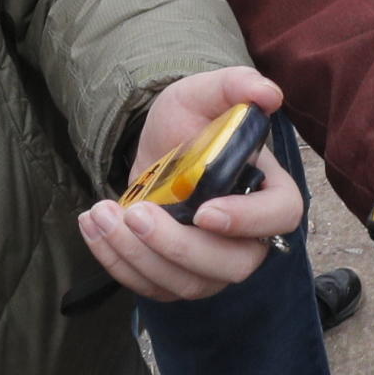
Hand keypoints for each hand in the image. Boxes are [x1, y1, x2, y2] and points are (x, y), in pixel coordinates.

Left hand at [78, 68, 300, 302]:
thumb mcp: (202, 94)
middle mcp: (249, 238)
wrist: (156, 150)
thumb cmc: (189, 125)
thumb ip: (233, 86)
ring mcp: (213, 266)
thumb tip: (267, 93)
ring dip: (138, 255)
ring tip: (101, 214)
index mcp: (269, 192)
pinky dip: (117, 262)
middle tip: (136, 213)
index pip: (280, 217)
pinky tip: (93, 226)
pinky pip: (152, 287)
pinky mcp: (177, 278)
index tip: (204, 211)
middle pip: (231, 265)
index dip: (248, 221)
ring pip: (187, 284)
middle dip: (178, 246)